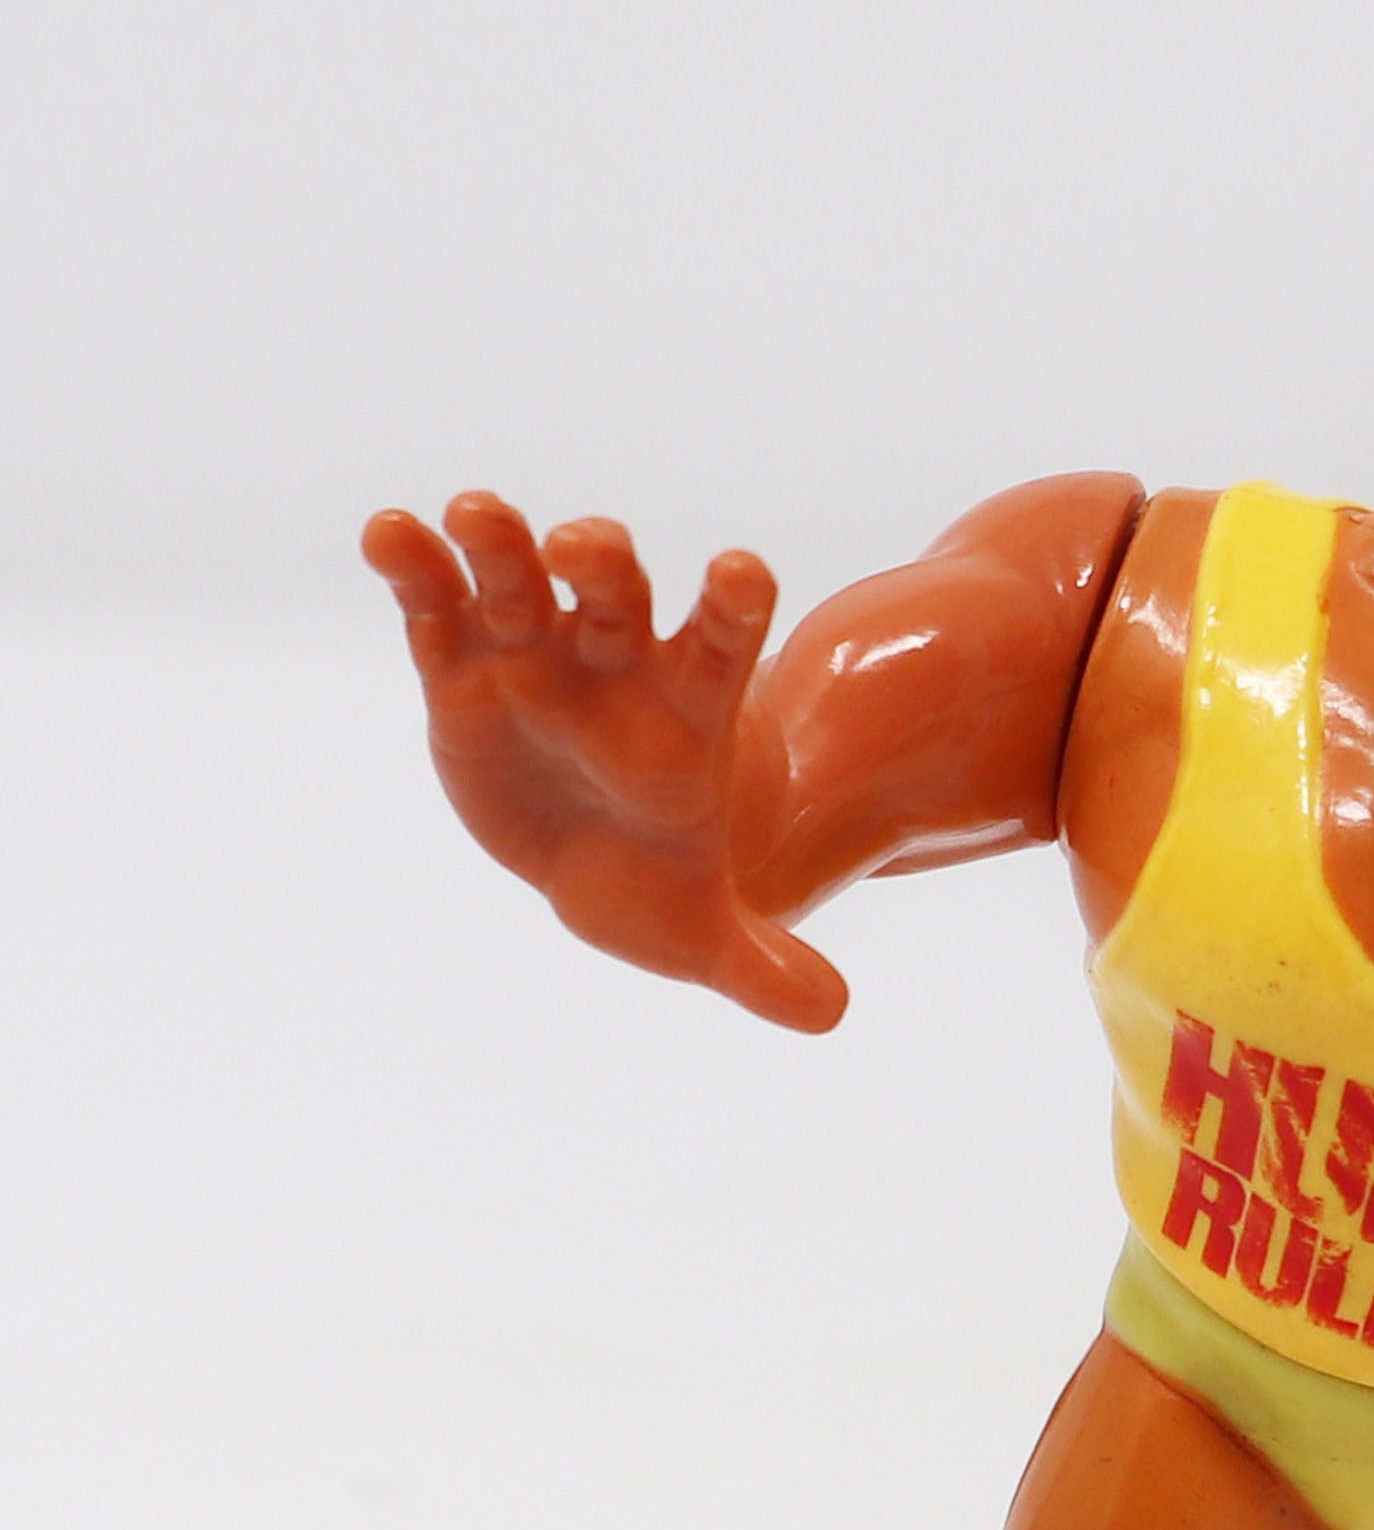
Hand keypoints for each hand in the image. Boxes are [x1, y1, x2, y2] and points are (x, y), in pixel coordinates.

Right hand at [362, 493, 846, 1031]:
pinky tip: (389, 534)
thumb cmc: (662, 877)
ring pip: (519, 579)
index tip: (745, 573)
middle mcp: (611, 664)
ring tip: (469, 516)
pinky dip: (414, 569)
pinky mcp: (458, 668)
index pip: (721, 645)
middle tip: (581, 549)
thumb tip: (828, 1014)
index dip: (732, 609)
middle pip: (613, 594)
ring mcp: (533, 657)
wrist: (589, 862)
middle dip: (599, 562)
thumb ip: (760, 964)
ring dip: (499, 543)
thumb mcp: (707, 934)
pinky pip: (435, 607)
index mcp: (685, 710)